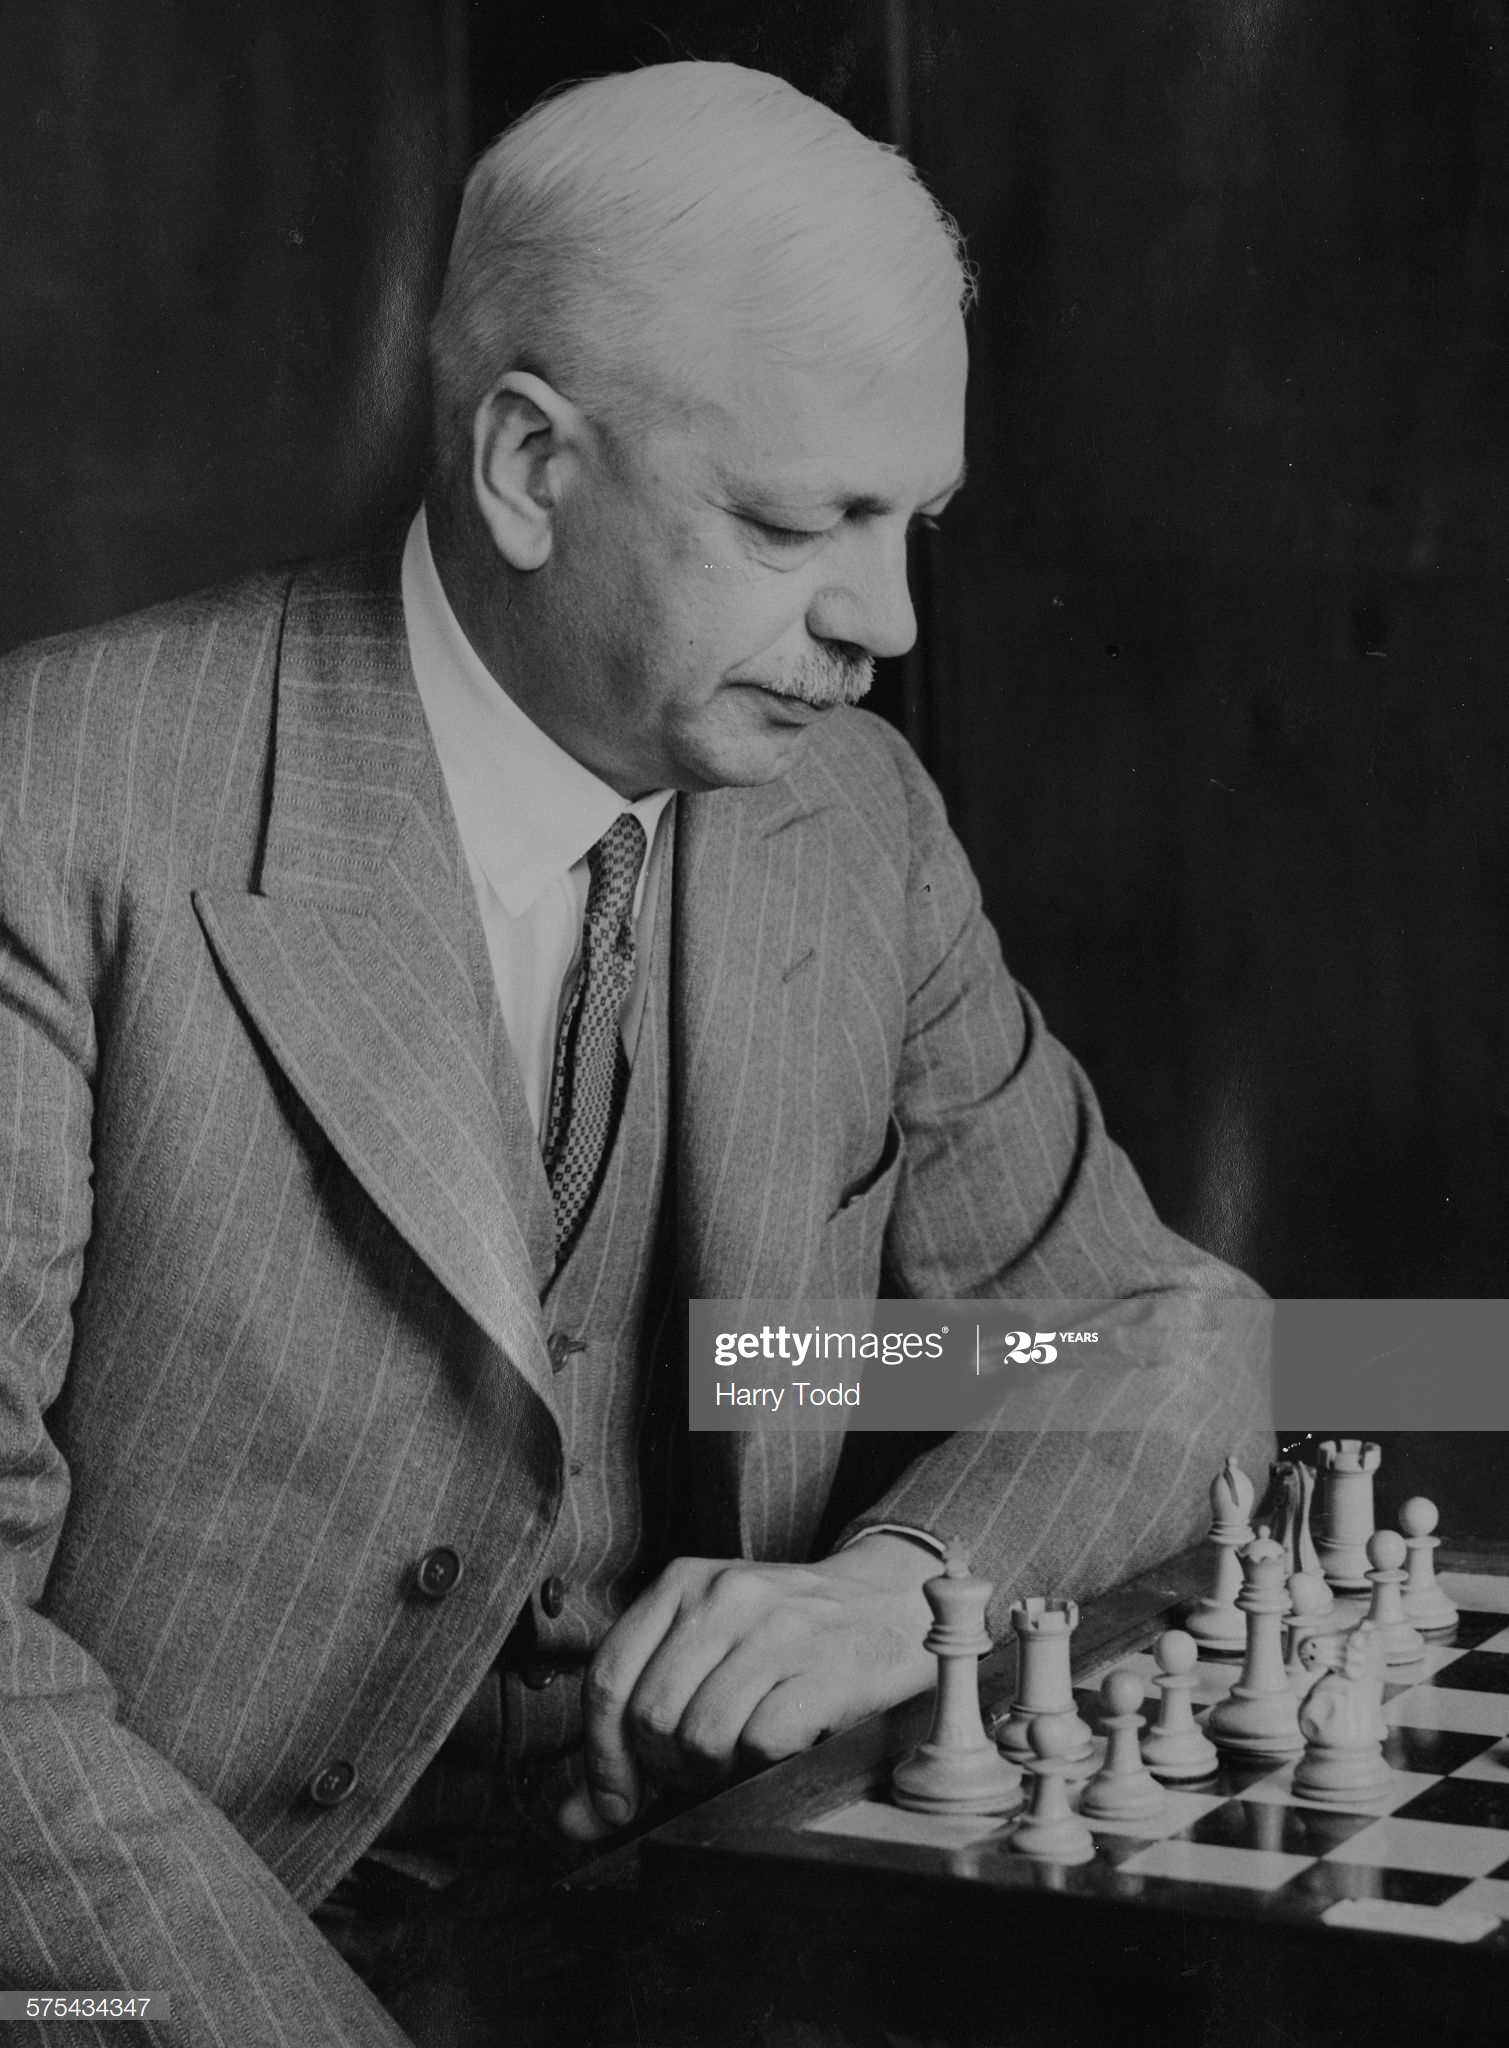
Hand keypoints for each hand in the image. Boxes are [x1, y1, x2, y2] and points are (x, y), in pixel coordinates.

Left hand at [555, 1534, 938, 1842]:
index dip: (601, 1757)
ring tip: (740, 1759)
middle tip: (697, 1773)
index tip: (614, 1803)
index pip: (608, 1677)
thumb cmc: (789, 1636)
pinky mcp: (824, 1668)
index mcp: (683, 1582)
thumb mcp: (709, 1652)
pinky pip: (761, 1744)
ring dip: (714, 1774)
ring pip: (701, 1736)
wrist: (891, 1602)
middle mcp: (724, 1596)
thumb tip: (576, 1818)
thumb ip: (637, 1728)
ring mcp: (777, 1629)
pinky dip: (761, 1767)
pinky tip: (780, 1749)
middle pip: (651, 1717)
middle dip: (666, 1769)